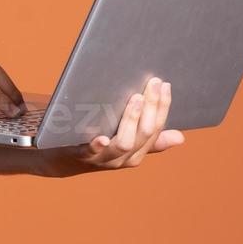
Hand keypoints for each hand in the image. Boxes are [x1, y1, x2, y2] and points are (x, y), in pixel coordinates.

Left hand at [44, 75, 184, 176]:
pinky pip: (92, 152)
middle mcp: (124, 158)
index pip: (156, 128)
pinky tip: (102, 137)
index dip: (162, 107)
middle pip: (144, 134)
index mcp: (138, 152)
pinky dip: (98, 145)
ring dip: (132, 120)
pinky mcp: (82, 157)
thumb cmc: (97, 144)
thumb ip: (150, 139)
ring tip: (136, 99)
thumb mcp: (126, 140)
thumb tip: (180, 137)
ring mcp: (104, 159)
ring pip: (124, 143)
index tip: (164, 84)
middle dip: (151, 107)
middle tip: (153, 84)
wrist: (62, 159)